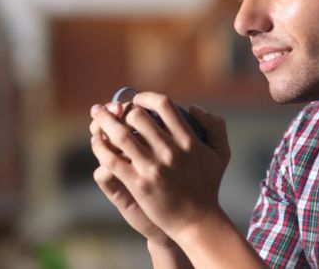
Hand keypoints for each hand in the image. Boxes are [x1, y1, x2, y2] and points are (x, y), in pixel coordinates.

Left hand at [90, 91, 231, 240]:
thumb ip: (215, 126)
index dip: (145, 97)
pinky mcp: (139, 184)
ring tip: (97, 116)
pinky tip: (97, 142)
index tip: (137, 100)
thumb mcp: (221, 153)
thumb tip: (193, 108)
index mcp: (188, 140)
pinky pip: (113, 160)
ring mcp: (153, 167)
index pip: (163, 105)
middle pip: (137, 117)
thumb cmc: (209, 186)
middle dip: (121, 109)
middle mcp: (170, 151)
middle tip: (114, 110)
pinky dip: (101, 148)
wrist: (197, 221)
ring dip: (105, 122)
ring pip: (120, 135)